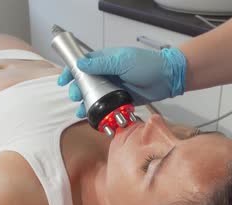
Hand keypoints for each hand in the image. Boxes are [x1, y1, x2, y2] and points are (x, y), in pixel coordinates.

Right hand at [57, 47, 187, 117]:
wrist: (167, 78)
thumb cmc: (147, 64)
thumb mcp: (122, 61)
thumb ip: (101, 64)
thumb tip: (81, 64)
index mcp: (107, 60)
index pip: (83, 64)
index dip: (71, 71)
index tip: (63, 80)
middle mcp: (108, 74)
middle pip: (86, 82)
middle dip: (77, 90)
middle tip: (75, 96)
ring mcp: (114, 87)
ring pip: (94, 96)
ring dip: (85, 103)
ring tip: (81, 110)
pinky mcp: (121, 99)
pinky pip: (106, 106)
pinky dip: (98, 112)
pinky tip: (92, 117)